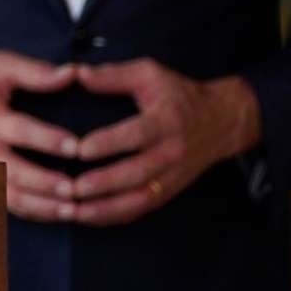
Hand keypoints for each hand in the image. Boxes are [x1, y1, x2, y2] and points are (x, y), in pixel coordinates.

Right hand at [0, 50, 81, 220]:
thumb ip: (33, 72)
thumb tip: (70, 74)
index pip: (19, 130)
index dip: (47, 139)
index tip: (77, 147)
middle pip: (12, 171)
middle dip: (44, 182)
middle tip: (76, 188)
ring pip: (7, 195)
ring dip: (40, 206)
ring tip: (72, 210)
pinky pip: (4, 204)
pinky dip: (30, 212)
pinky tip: (56, 213)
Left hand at [65, 60, 260, 225]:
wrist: (222, 121)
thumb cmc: (178, 95)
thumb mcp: (150, 74)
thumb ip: (113, 76)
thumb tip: (77, 73)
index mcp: (167, 121)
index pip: (137, 135)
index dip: (109, 143)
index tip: (78, 149)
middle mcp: (172, 152)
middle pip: (137, 174)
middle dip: (102, 184)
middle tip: (68, 188)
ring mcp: (172, 176)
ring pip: (138, 199)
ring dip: (104, 208)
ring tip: (72, 210)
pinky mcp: (169, 191)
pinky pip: (140, 209)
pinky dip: (113, 216)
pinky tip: (86, 217)